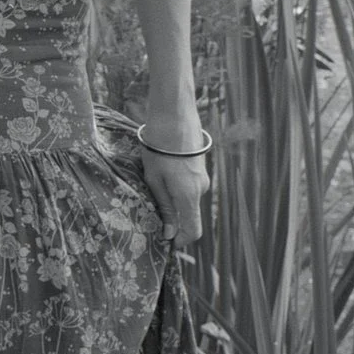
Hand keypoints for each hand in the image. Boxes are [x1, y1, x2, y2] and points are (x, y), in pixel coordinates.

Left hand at [136, 132, 209, 247]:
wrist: (174, 114)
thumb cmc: (159, 148)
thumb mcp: (155, 179)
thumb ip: (165, 207)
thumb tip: (169, 234)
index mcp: (189, 196)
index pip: (192, 231)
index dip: (179, 239)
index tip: (163, 238)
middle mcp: (201, 189)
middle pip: (188, 214)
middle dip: (171, 216)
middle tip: (150, 207)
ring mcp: (203, 176)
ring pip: (187, 197)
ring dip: (172, 197)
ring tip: (152, 182)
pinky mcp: (200, 166)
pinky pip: (189, 184)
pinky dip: (177, 184)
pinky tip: (161, 170)